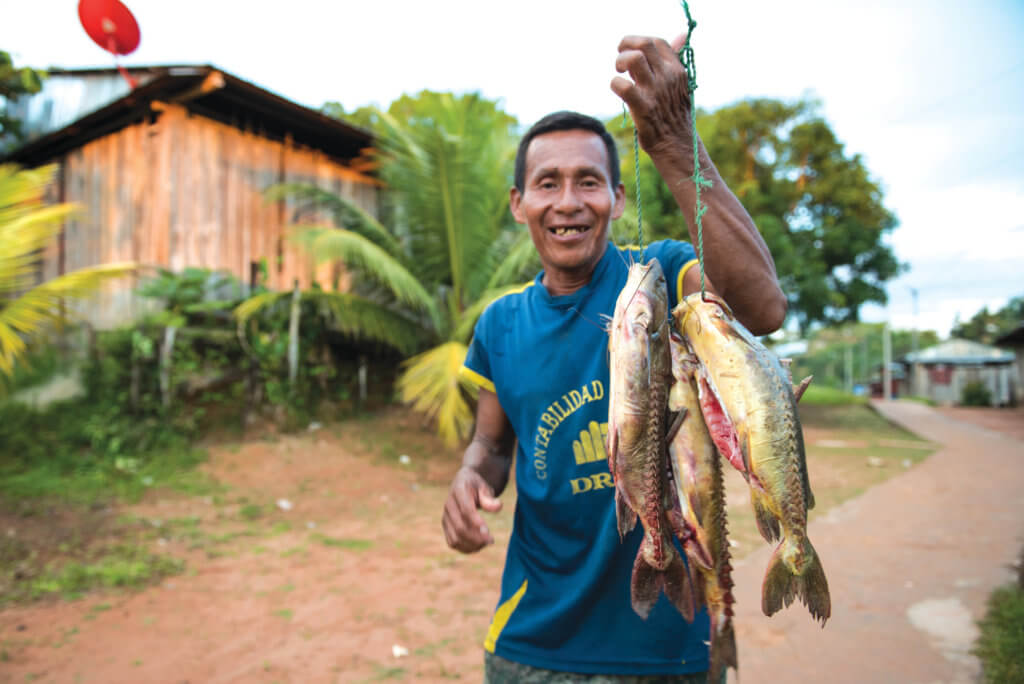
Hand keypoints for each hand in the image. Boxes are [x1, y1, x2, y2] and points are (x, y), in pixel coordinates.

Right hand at [442, 466, 502, 552]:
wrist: (463, 485)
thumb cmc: (477, 487)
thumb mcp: (485, 487)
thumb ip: (489, 497)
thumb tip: (498, 507)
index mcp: (458, 490)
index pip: (465, 510)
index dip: (476, 522)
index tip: (488, 532)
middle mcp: (448, 505)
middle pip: (460, 527)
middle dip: (476, 538)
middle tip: (491, 540)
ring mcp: (445, 517)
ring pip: (455, 538)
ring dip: (472, 545)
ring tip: (487, 543)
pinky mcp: (446, 527)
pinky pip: (453, 543)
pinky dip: (466, 548)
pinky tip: (479, 546)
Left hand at [610, 34, 693, 156]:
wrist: (677, 145)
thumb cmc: (674, 113)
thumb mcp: (680, 84)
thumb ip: (675, 60)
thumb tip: (681, 36)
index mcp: (677, 70)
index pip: (657, 42)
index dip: (639, 41)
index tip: (632, 52)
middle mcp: (668, 77)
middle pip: (645, 44)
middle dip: (626, 45)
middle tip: (621, 61)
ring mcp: (655, 92)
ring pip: (634, 59)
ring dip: (620, 61)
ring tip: (619, 72)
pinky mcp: (643, 108)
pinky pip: (624, 86)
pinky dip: (615, 84)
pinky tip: (617, 88)